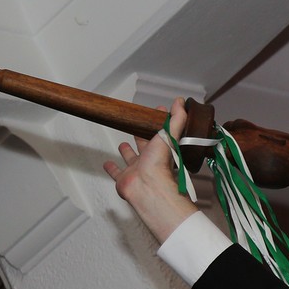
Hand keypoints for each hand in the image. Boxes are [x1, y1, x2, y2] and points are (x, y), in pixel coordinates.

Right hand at [102, 97, 200, 243]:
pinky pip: (116, 173)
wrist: (147, 185)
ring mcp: (136, 170)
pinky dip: (111, 168)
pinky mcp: (124, 179)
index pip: (161, 135)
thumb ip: (177, 119)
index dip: (159, 125)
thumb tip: (180, 103)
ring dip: (127, 152)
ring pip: (131, 160)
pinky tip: (107, 164)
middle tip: (137, 130)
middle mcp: (149, 161)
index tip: (157, 115)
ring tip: (123, 145)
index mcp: (160, 151)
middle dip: (141, 139)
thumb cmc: (160, 164)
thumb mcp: (169, 135)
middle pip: (145, 148)